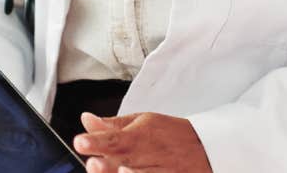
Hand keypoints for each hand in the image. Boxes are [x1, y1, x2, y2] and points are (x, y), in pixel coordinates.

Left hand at [74, 111, 211, 172]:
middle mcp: (147, 156)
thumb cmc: (170, 134)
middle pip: (122, 161)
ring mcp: (158, 172)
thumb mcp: (143, 121)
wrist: (206, 148)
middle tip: (92, 163)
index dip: (96, 141)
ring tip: (102, 169)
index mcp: (139, 136)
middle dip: (106, 164)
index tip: (81, 141)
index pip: (114, 139)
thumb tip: (86, 120)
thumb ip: (112, 125)